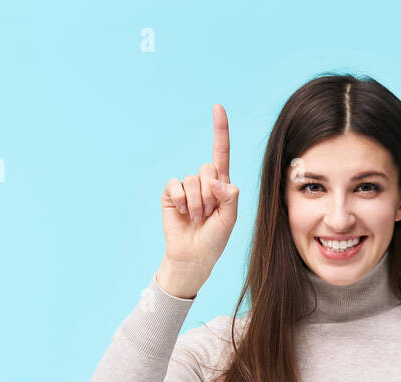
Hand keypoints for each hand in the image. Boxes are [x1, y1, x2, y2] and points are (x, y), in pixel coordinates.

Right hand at [157, 103, 239, 296]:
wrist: (193, 256)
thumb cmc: (214, 239)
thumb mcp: (230, 219)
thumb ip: (229, 197)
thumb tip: (215, 180)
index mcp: (222, 185)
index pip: (221, 153)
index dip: (220, 130)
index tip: (217, 107)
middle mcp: (204, 182)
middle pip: (208, 169)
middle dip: (210, 196)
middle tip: (208, 214)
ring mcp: (186, 187)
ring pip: (193, 180)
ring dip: (197, 204)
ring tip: (196, 219)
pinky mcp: (171, 193)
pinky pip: (176, 185)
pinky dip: (181, 200)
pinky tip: (182, 213)